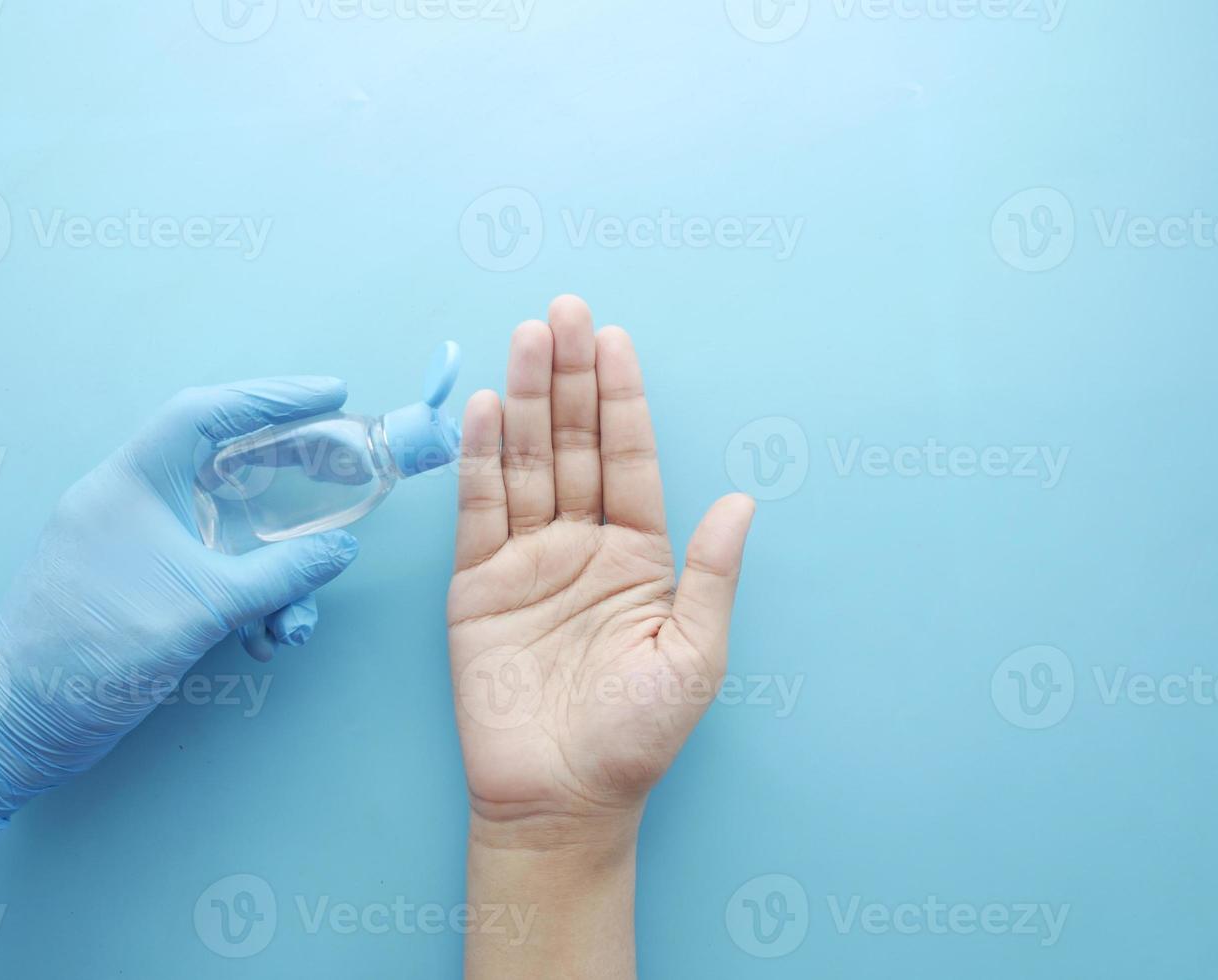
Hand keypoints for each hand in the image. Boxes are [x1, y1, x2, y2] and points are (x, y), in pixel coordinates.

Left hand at [0, 378, 359, 827]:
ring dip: (272, 576)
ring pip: (225, 535)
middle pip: (227, 468)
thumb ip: (281, 574)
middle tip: (341, 480)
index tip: (332, 395)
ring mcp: (134, 544)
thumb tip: (339, 550)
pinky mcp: (139, 587)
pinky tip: (262, 641)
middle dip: (289, 485)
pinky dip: (244, 601)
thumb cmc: (91, 650)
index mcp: (132, 482)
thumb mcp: (203, 606)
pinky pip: (208, 573)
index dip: (273, 397)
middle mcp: (132, 502)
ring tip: (294, 628)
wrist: (15, 723)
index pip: (208, 413)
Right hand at [448, 296, 754, 844]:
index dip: (622, 399)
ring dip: (528, 401)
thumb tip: (740, 498)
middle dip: (571, 378)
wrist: (563, 799)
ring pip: (527, 463)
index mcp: (639, 555)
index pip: (630, 460)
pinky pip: (480, 510)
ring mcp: (527, 561)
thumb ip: (711, 574)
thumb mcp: (694, 654)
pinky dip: (482, 459)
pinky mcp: (477, 586)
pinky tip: (491, 410)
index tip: (615, 340)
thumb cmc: (637, 736)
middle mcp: (582, 545)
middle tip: (565, 312)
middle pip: (575, 445)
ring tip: (528, 338)